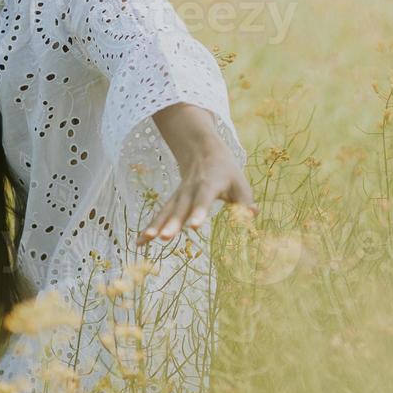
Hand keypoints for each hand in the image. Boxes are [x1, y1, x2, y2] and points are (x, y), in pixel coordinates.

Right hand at [142, 103, 255, 244]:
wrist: (201, 150)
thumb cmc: (225, 170)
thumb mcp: (239, 181)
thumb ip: (244, 201)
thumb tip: (252, 215)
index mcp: (209, 184)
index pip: (203, 199)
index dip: (198, 211)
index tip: (194, 225)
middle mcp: (191, 189)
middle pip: (180, 207)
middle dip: (172, 223)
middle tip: (165, 237)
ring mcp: (179, 195)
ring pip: (167, 210)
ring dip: (157, 225)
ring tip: (147, 240)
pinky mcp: (172, 201)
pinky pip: (161, 214)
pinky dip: (150, 226)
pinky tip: (140, 242)